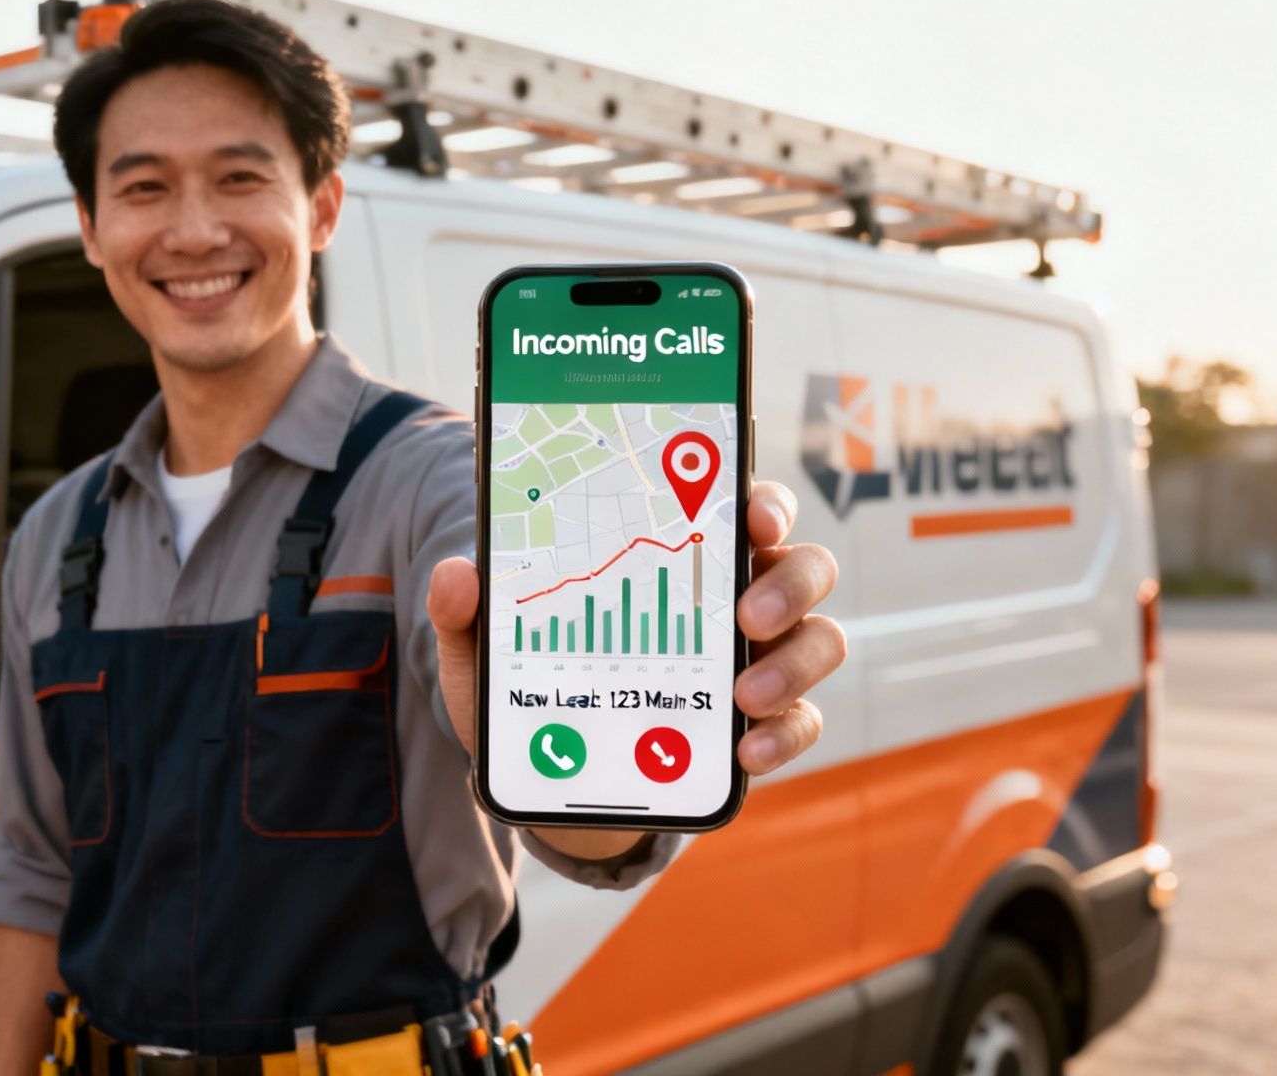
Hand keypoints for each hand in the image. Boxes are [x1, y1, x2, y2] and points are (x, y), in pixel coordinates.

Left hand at [427, 479, 843, 778]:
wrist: (557, 776)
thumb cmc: (535, 687)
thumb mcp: (490, 652)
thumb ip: (467, 614)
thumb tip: (456, 576)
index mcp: (683, 554)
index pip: (743, 505)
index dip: (763, 501)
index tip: (751, 513)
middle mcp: (738, 597)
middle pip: (804, 565)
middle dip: (790, 583)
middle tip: (747, 615)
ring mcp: (762, 661)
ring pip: (821, 639)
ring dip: (794, 663)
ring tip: (744, 695)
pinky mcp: (767, 726)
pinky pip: (804, 723)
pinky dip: (785, 737)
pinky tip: (746, 753)